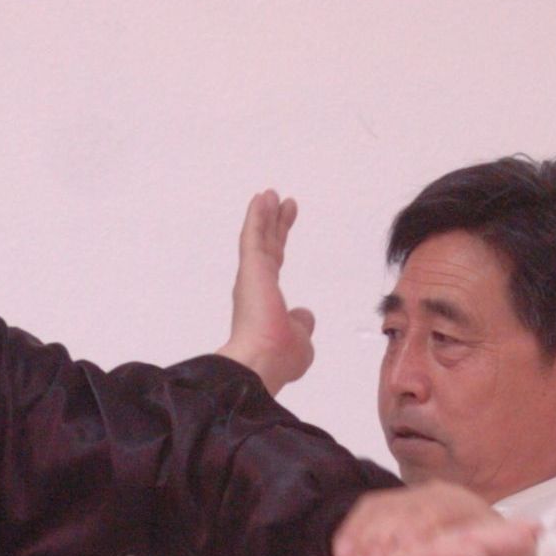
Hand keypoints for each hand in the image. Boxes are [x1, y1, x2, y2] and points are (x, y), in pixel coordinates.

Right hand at [214, 188, 315, 394]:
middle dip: (273, 223)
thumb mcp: (301, 339)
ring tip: (270, 193)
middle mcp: (256, 288)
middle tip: (279, 200)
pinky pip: (253, 236)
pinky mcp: (251, 269)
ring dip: (263, 215)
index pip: (274, 263)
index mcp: (266, 303)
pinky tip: (262, 198)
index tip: (285, 221)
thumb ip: (302, 324)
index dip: (279, 240)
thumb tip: (304, 315)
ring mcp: (252, 277)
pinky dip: (256, 217)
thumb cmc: (279, 357)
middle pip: (267, 246)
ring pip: (259, 238)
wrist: (262, 362)